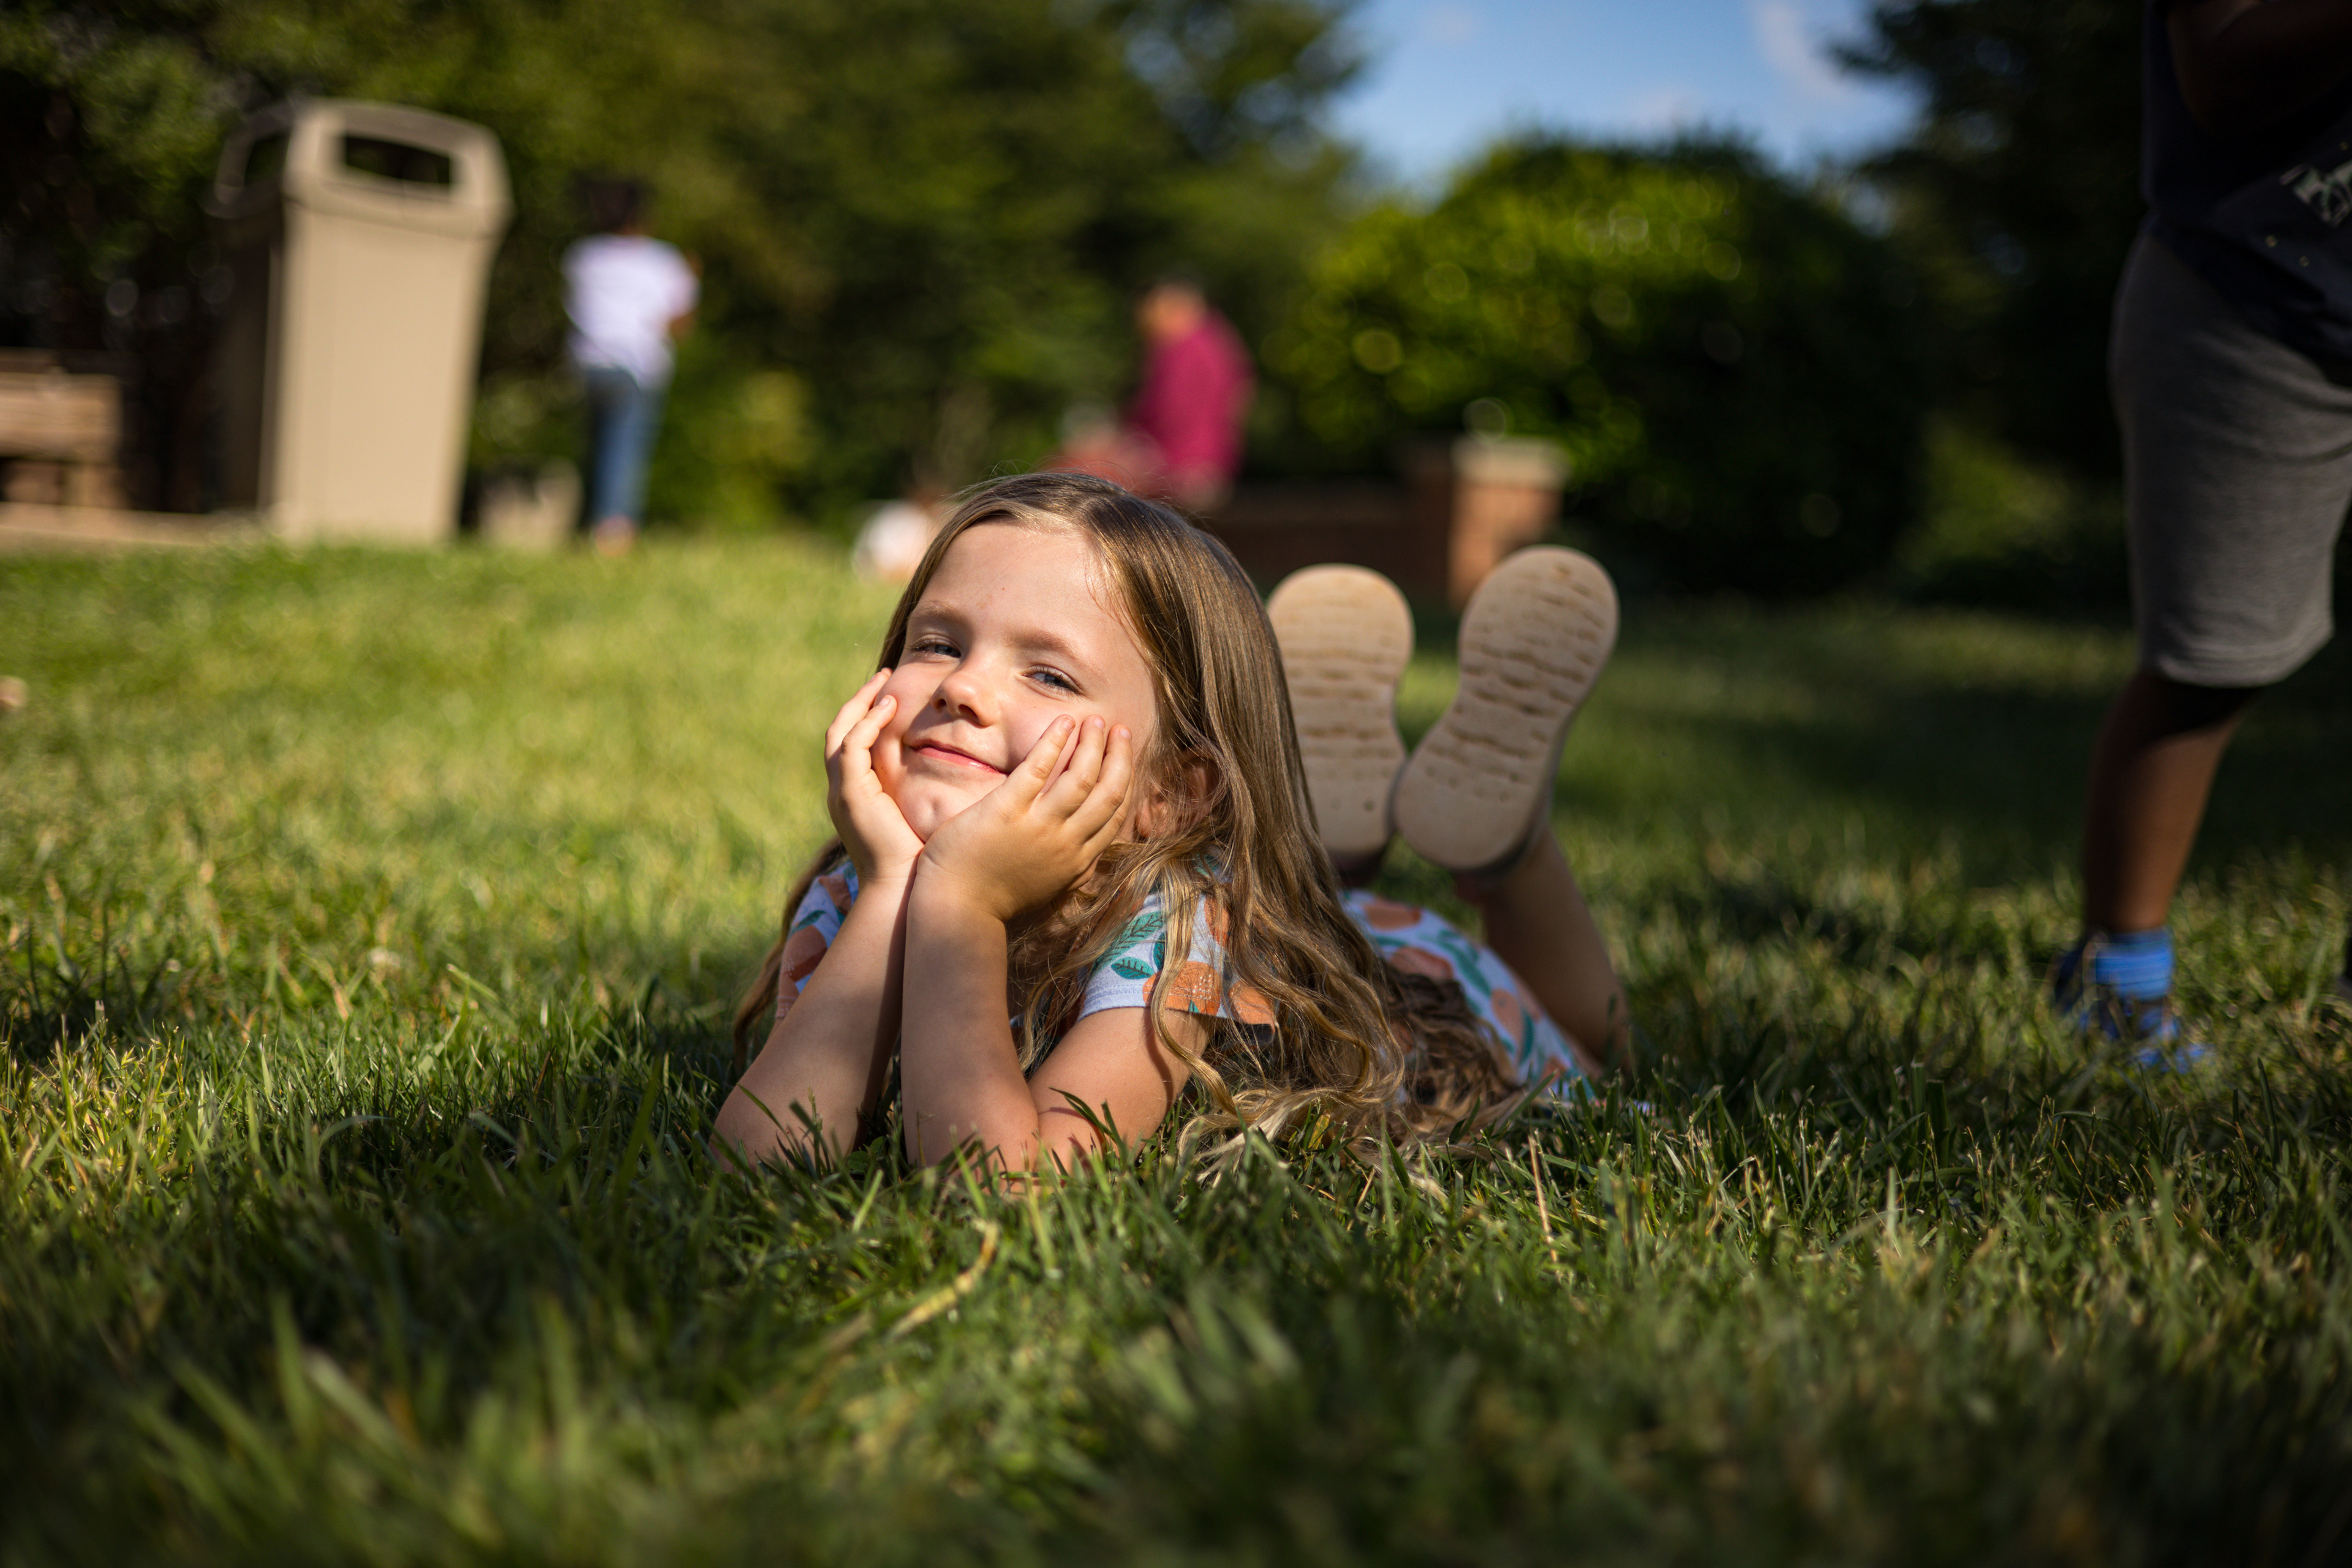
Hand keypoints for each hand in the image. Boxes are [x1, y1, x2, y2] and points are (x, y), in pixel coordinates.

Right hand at [825, 671, 924, 884]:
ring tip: (885, 683)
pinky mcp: (850, 794)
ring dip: (861, 704)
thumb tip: (956, 773)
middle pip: (839, 732)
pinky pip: (852, 747)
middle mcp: (842, 791)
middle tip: (882, 677)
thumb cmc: (919, 860)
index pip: (852, 745)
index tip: (890, 695)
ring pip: (840, 733)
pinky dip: (868, 724)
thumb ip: (925, 792)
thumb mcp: (920, 817)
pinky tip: (890, 708)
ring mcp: (842, 792)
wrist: (902, 890)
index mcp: (856, 796)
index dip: (867, 717)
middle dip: (858, 701)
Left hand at [915, 715, 1135, 923]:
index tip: (1124, 758)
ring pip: (1082, 777)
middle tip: (1120, 730)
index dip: (1124, 782)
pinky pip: (1039, 768)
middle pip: (1108, 792)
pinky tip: (1064, 721)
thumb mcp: (1046, 888)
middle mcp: (1066, 843)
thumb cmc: (993, 901)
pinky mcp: (1007, 810)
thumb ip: (1069, 870)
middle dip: (1119, 757)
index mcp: (1076, 862)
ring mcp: (1039, 826)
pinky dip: (1055, 741)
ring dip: (1093, 744)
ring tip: (1095, 720)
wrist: (957, 913)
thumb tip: (1089, 858)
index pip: (1114, 815)